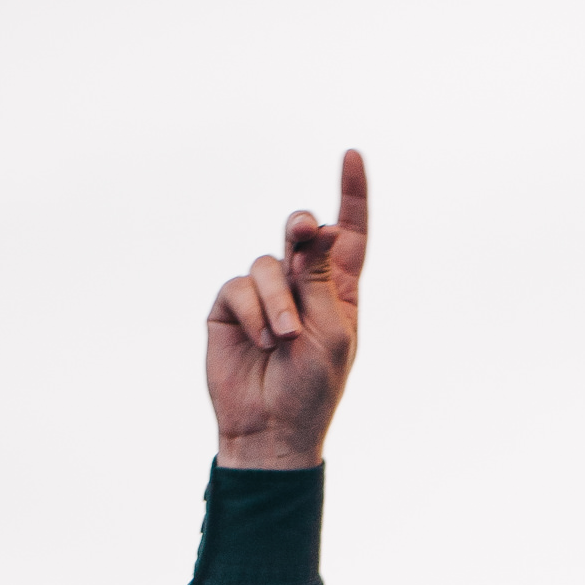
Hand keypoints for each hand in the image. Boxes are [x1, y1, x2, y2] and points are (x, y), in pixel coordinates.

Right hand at [207, 148, 367, 469]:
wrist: (271, 429)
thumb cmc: (312, 387)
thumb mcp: (331, 331)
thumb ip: (323, 277)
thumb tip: (321, 227)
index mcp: (339, 292)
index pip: (348, 235)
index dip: (351, 196)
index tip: (352, 155)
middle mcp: (302, 286)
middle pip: (301, 233)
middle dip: (302, 228)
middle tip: (302, 231)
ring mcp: (266, 294)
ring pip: (268, 262)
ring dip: (278, 302)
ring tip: (283, 340)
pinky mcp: (232, 306)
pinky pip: (241, 285)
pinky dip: (254, 312)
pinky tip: (261, 343)